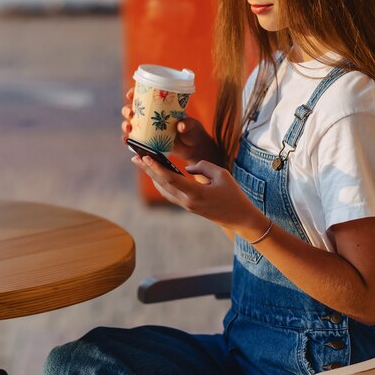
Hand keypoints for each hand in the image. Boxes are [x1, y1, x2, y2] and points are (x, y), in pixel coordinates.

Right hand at [121, 88, 223, 165]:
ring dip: (125, 125)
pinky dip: (128, 141)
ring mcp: (148, 130)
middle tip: (130, 113)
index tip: (130, 94)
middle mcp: (151, 117)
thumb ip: (188, 124)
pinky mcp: (148, 143)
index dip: (134, 93)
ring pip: (131, 125)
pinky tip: (127, 141)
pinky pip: (135, 141)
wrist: (193, 148)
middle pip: (132, 110)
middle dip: (127, 110)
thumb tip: (181, 126)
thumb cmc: (193, 131)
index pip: (144, 97)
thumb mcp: (192, 125)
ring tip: (128, 128)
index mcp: (160, 107)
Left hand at [131, 155, 265, 234]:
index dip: (157, 168)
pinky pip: (170, 194)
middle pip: (162, 184)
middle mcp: (187, 201)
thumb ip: (203, 166)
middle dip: (148, 170)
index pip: (171, 179)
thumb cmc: (233, 194)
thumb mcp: (221, 174)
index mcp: (196, 193)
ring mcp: (186, 205)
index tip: (145, 157)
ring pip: (164, 190)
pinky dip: (161, 183)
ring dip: (153, 176)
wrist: (239, 217)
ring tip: (143, 163)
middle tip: (135, 157)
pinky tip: (157, 174)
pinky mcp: (188, 206)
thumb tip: (187, 169)